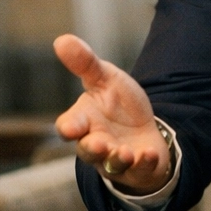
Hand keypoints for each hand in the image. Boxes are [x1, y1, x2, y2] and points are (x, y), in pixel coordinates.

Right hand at [53, 34, 171, 194]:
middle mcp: (96, 144)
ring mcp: (116, 160)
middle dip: (92, 148)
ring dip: (117, 159)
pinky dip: (144, 163)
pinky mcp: (138, 168)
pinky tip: (149, 154)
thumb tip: (61, 39)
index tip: (71, 127)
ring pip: (112, 165)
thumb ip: (85, 63)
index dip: (70, 127)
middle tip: (99, 144)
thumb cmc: (117, 105)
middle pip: (88, 151)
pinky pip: (140, 170)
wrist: (143, 129)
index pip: (69, 126)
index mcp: (84, 121)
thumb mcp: (105, 79)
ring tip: (124, 152)